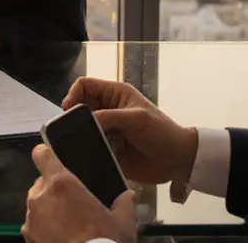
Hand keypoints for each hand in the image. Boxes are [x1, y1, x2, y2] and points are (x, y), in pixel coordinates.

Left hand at [24, 144, 137, 242]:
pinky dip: (44, 227)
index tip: (54, 159)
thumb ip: (124, 202)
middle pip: (43, 182)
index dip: (47, 155)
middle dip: (55, 190)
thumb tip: (127, 195)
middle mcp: (40, 196)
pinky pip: (35, 224)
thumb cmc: (104, 241)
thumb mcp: (122, 221)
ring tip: (68, 224)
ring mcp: (31, 218)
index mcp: (61, 183)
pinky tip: (61, 237)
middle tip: (73, 204)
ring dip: (49, 209)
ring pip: (38, 204)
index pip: (42, 155)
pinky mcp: (28, 236)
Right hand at [63, 78, 197, 185]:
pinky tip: (87, 155)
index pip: (85, 85)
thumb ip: (109, 117)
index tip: (69, 109)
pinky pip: (90, 148)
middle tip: (71, 130)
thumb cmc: (162, 132)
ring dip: (79, 136)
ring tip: (78, 145)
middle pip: (80, 108)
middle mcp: (107, 111)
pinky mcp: (107, 150)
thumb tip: (85, 122)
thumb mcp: (137, 118)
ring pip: (83, 129)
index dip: (74, 94)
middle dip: (74, 117)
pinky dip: (86, 151)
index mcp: (115, 95)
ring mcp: (106, 131)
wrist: (177, 161)